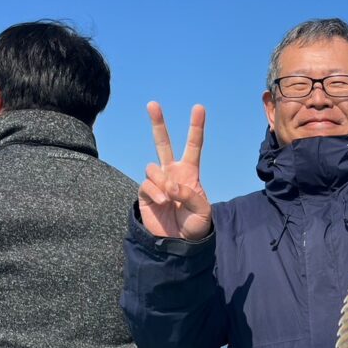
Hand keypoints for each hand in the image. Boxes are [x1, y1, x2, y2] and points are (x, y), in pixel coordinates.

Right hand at [139, 102, 211, 239]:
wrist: (178, 243)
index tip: (199, 108)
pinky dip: (155, 192)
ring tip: (170, 197)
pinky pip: (147, 184)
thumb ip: (190, 195)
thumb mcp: (202, 211)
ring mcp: (157, 182)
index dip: (196, 127)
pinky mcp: (145, 193)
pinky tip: (163, 202)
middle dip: (158, 123)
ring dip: (162, 180)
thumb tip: (170, 186)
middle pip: (163, 143)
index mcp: (189, 173)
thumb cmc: (195, 225)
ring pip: (153, 167)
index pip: (193, 146)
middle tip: (153, 104)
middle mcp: (172, 173)